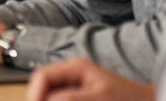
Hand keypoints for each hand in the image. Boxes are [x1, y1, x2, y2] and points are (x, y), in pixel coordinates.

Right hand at [26, 57, 153, 100]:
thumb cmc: (131, 98)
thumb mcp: (101, 97)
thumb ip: (73, 98)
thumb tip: (48, 100)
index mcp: (74, 67)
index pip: (42, 76)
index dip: (34, 94)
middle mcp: (71, 77)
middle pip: (43, 89)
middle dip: (40, 99)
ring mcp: (75, 90)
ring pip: (51, 97)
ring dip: (48, 100)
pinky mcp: (79, 99)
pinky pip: (61, 100)